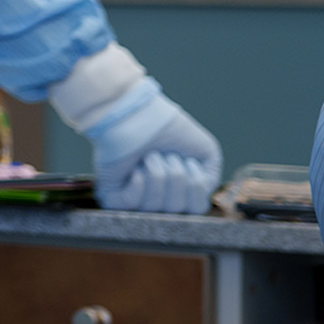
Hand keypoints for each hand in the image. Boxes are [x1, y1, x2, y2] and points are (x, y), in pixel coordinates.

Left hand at [86, 78, 220, 214]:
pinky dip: (138, 181)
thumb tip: (200, 197)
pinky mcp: (113, 196)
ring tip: (150, 155)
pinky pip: (132, 203)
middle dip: (176, 176)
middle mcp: (158, 199)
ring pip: (156, 206)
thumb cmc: (169, 128)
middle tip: (166, 155)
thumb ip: (211, 179)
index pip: (196, 209)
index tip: (189, 162)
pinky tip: (136, 167)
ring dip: (157, 174)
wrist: (138, 114)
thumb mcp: (206, 152)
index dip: (196, 186)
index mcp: (180, 191)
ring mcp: (135, 201)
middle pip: (178, 209)